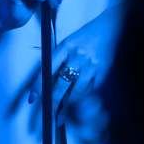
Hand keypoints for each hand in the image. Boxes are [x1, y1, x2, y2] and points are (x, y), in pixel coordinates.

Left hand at [27, 5, 122, 132]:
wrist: (111, 27)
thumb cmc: (86, 34)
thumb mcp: (69, 41)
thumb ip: (58, 58)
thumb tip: (46, 79)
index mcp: (65, 47)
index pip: (47, 70)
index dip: (38, 86)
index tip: (32, 99)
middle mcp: (78, 57)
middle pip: (61, 84)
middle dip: (53, 102)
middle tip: (47, 115)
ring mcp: (91, 66)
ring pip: (77, 91)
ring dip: (68, 105)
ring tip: (61, 116)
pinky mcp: (103, 72)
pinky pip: (91, 90)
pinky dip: (83, 97)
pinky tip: (77, 104)